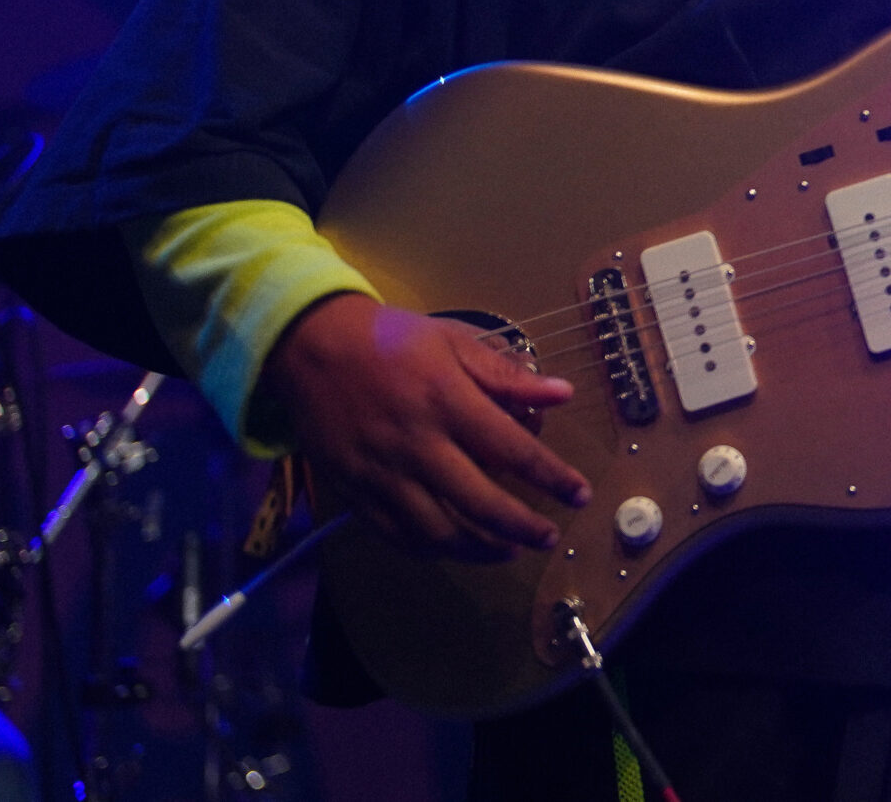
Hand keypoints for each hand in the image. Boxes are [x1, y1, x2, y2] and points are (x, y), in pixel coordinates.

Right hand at [259, 293, 589, 559]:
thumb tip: (563, 393)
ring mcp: (383, 473)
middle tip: (549, 536)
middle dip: (523, 527)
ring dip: (480, 549)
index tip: (580, 493)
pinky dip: (431, 549)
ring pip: (438, 531)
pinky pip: (397, 534)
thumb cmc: (390, 340)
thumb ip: (507, 374)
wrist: (310, 348)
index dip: (552, 476)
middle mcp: (417, 444)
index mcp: (448, 402)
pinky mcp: (355, 490)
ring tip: (510, 550)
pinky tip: (455, 547)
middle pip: (480, 502)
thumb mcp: (453, 341)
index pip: (513, 451)